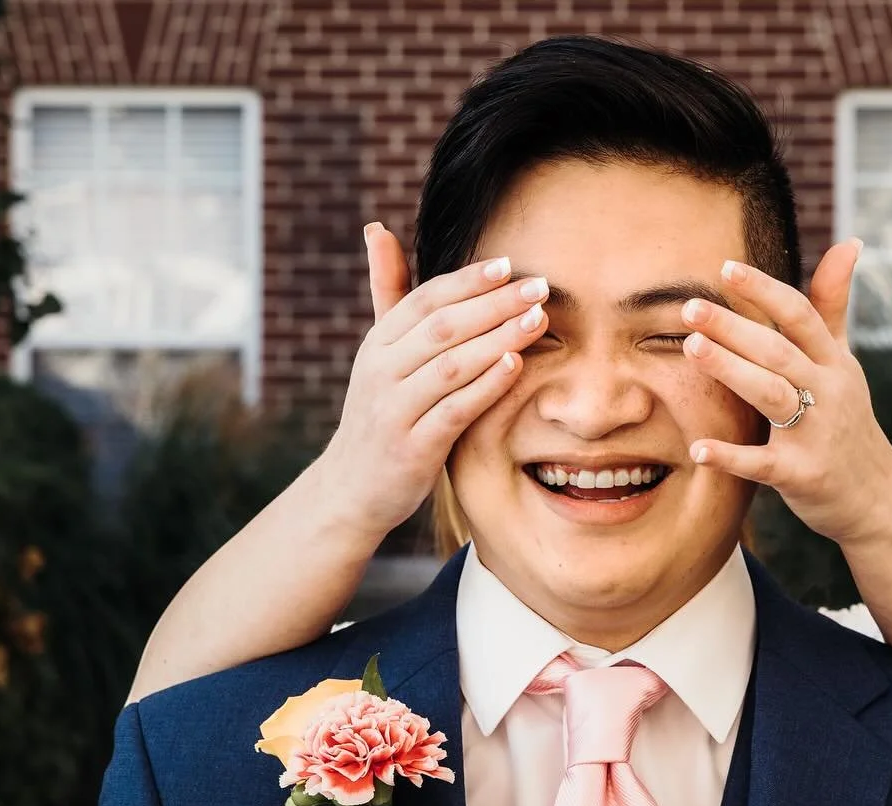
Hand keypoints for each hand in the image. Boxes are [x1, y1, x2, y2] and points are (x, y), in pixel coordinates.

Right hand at [317, 223, 550, 542]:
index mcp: (378, 344)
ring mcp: (394, 411)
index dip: (468, 280)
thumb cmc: (382, 415)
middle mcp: (381, 372)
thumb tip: (377, 229)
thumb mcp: (381, 356)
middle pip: (442, 327)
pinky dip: (485, 386)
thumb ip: (388, 295)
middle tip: (539, 287)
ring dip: (497, 339)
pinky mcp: (411, 449)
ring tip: (538, 320)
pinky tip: (516, 366)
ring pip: (450, 365)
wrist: (352, 489)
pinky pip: (453, 411)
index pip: (424, 299)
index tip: (510, 264)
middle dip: (493, 303)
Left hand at [680, 241, 891, 546]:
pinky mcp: (803, 474)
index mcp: (833, 361)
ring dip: (731, 370)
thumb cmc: (847, 422)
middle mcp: (828, 391)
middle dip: (734, 326)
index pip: (800, 315)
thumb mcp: (844, 362)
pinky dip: (731, 457)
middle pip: (778, 350)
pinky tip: (698, 449)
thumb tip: (850, 241)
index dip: (764, 291)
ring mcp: (817, 433)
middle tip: (689, 307)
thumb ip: (834, 306)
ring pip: (771, 394)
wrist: (877, 498)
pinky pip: (762, 464)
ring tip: (690, 348)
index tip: (725, 269)